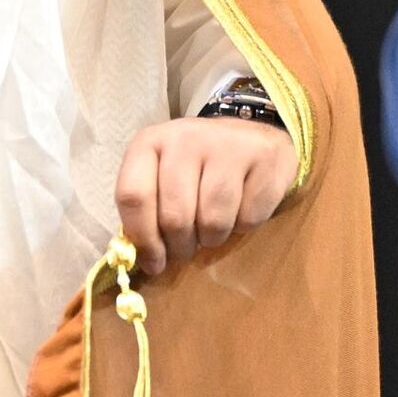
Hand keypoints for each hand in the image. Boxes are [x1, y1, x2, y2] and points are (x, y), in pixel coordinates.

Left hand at [113, 117, 298, 276]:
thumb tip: (147, 260)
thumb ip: (147, 210)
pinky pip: (249, 218)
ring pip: (214, 221)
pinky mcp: (264, 157)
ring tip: (213, 225)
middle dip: (181, 245)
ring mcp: (228, 145)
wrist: (251, 134)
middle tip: (188, 246)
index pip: (133, 196)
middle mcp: (186, 138)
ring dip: (213, 237)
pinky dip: (244, 225)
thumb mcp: (162, 175)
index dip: (142, 238)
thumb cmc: (198, 165)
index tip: (154, 262)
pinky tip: (241, 207)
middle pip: (175, 216)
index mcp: (150, 142)